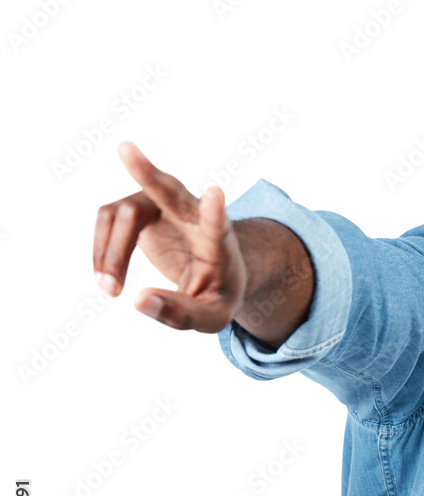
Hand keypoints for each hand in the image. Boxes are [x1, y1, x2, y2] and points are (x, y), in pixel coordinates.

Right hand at [92, 141, 246, 332]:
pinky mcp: (139, 208)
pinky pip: (109, 220)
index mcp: (220, 241)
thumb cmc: (217, 294)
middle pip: (169, 190)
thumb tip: (139, 301)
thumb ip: (182, 314)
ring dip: (111, 252)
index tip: (215, 194)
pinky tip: (108, 279)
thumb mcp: (211, 316)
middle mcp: (192, 214)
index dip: (214, 211)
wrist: (215, 275)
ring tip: (111, 290)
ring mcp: (163, 205)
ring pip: (126, 213)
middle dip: (147, 172)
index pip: (219, 223)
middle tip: (125, 149)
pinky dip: (102, 251)